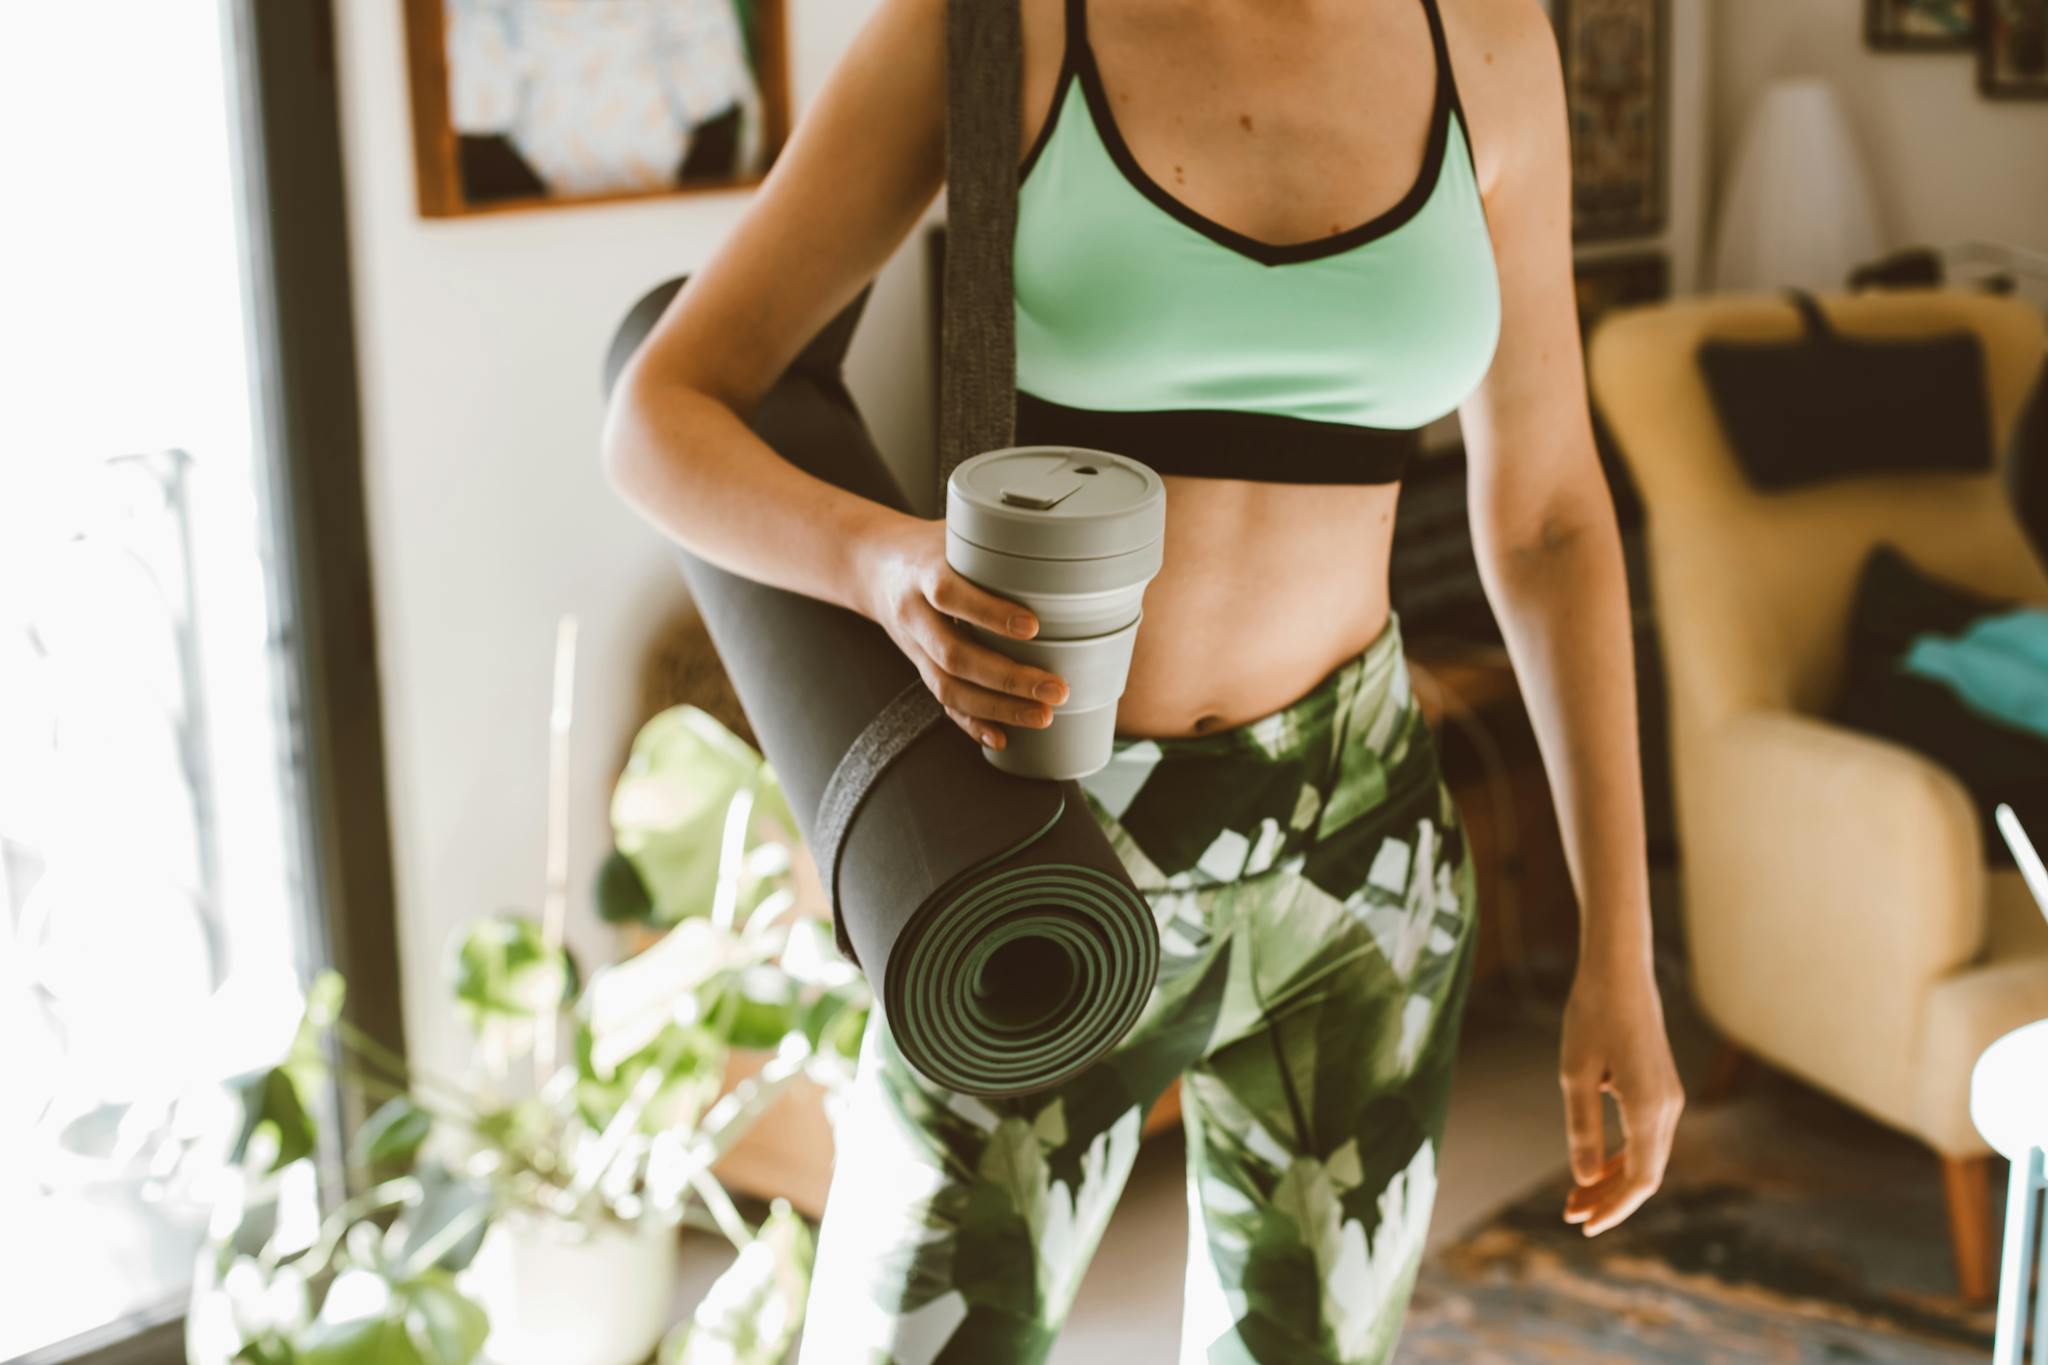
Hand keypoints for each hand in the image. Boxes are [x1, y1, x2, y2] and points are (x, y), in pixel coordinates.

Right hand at [853, 514, 1069, 749]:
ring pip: (949, 687)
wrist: (873, 566)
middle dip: (1008, 678)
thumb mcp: (954, 530)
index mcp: (922, 574)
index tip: (1033, 627)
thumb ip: (996, 538)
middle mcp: (914, 615)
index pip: (950, 594)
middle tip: (1056, 689)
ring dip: (997, 708)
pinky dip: (972, 724)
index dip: (988, 613)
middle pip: (954, 655)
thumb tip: (1063, 539)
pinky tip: (1003, 738)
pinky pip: (943, 703)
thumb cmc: (929, 545)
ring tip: (1043, 716)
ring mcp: (914, 648)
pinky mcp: (920, 668)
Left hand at [1558, 947, 1683, 1236]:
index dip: (1613, 1208)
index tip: (1584, 1226)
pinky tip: (1594, 1165)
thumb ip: (1581, 1128)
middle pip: (1645, 1173)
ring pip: (1647, 1156)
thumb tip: (1582, 1180)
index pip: (1640, 1180)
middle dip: (1609, 1199)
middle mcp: (1669, 1108)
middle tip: (1570, 1215)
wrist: (1620, 969)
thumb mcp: (1574, 1074)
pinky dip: (1622, 1155)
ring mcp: (1669, 1097)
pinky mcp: (1661, 1086)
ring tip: (1576, 1198)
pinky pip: (1646, 1136)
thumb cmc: (1592, 1015)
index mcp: (1649, 1109)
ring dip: (1613, 1179)